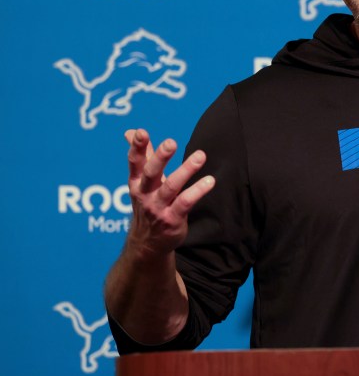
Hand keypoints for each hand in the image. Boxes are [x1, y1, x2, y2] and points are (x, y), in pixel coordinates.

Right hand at [124, 129, 214, 261]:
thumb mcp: (141, 181)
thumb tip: (130, 131)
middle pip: (151, 173)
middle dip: (160, 157)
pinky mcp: (172, 219)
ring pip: (171, 187)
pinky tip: (210, 181)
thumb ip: (141, 156)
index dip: (137, 147)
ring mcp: (158, 208)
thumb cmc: (148, 204)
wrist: (147, 244)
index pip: (135, 162)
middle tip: (171, 142)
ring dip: (186, 171)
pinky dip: (197, 191)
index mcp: (136, 182)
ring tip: (200, 155)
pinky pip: (185, 203)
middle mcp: (145, 194)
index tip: (141, 132)